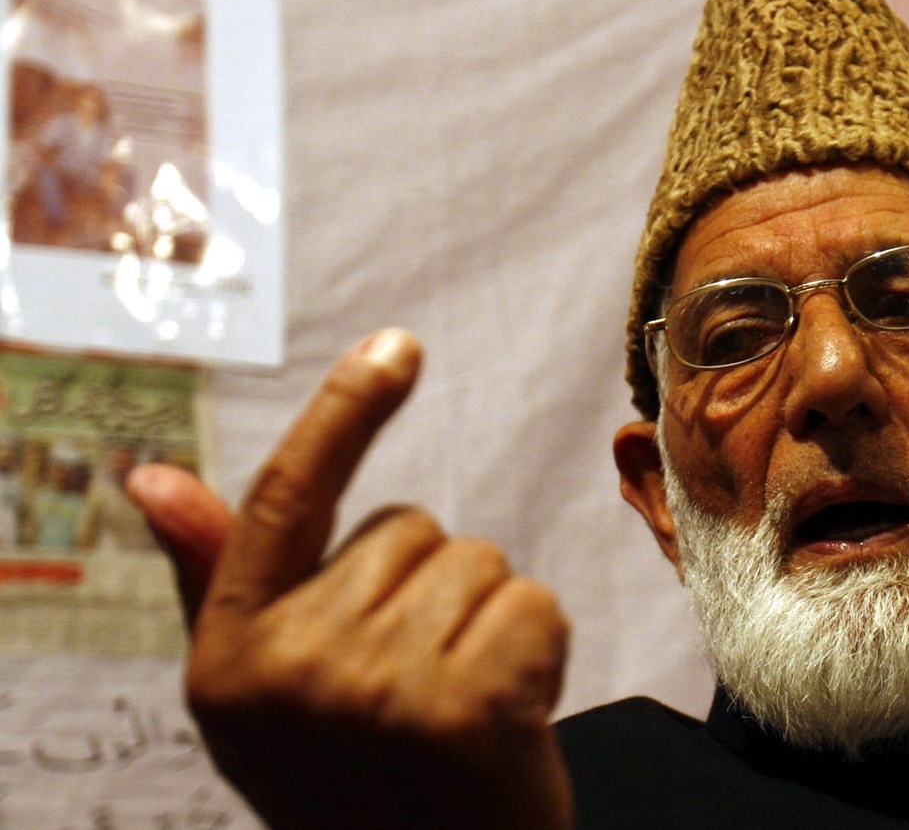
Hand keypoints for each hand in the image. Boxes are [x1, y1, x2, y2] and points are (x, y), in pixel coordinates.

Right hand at [129, 329, 572, 829]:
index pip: (286, 499)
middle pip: (413, 528)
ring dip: (489, 624)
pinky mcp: (466, 711)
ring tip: (462, 710)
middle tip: (421, 692)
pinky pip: (535, 603)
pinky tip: (510, 721)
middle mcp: (290, 668)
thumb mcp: (268, 691)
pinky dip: (543, 651)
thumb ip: (221, 578)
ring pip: (481, 562)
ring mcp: (375, 690)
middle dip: (435, 591)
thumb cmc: (360, 781)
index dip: (343, 410)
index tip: (397, 342)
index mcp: (230, 655)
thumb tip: (150, 473)